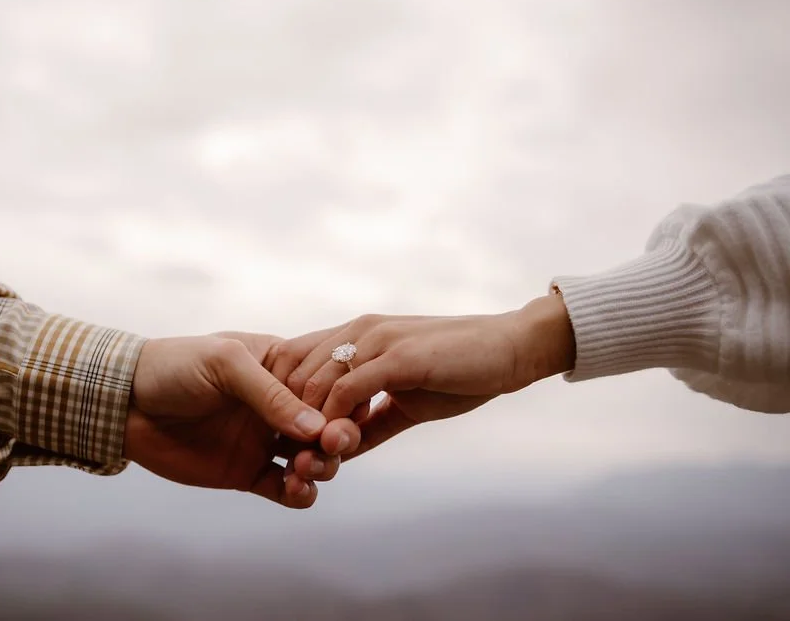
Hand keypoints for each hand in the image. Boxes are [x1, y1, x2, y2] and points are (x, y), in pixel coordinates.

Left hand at [124, 331, 358, 507]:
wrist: (124, 403)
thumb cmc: (174, 366)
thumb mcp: (224, 364)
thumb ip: (270, 393)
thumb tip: (317, 427)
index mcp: (282, 366)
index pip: (328, 384)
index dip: (343, 402)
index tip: (345, 417)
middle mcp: (279, 404)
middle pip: (328, 426)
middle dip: (337, 439)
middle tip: (328, 448)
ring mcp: (265, 439)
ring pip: (314, 459)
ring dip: (321, 467)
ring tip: (304, 469)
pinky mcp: (248, 472)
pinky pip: (286, 489)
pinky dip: (300, 494)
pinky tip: (297, 490)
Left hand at [271, 295, 574, 460]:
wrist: (509, 350)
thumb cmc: (458, 372)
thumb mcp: (404, 402)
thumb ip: (369, 423)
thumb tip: (338, 452)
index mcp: (354, 334)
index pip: (292, 360)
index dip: (281, 402)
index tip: (286, 441)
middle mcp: (356, 330)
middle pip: (292, 373)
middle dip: (287, 420)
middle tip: (294, 459)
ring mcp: (374, 339)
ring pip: (313, 384)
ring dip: (307, 428)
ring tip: (313, 460)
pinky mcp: (396, 356)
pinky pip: (346, 390)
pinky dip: (334, 422)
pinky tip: (339, 447)